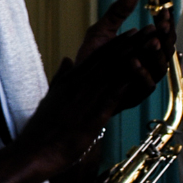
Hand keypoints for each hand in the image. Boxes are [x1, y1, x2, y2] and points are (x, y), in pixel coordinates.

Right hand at [20, 24, 167, 174]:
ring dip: (133, 58)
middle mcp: (78, 87)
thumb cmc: (41, 129)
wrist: (33, 151)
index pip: (96, 57)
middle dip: (129, 44)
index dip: (116, 43)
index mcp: (69, 81)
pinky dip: (126, 82)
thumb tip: (67, 60)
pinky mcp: (92, 118)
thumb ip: (61, 77)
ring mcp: (85, 101)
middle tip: (146, 31)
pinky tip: (138, 73)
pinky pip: (112, 96)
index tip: (130, 32)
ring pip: (112, 74)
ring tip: (149, 45)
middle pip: (108, 61)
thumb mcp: (50, 97)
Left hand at [74, 0, 174, 107]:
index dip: (165, 24)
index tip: (163, 12)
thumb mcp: (102, 32)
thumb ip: (117, 13)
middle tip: (161, 25)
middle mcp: (148, 65)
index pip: (162, 36)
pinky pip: (146, 85)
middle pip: (166, 51)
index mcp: (144, 50)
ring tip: (150, 41)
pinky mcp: (135, 95)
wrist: (74, 85)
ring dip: (156, 53)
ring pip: (160, 67)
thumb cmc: (90, 58)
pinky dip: (141, 73)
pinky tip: (134, 61)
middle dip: (165, 37)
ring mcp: (143, 80)